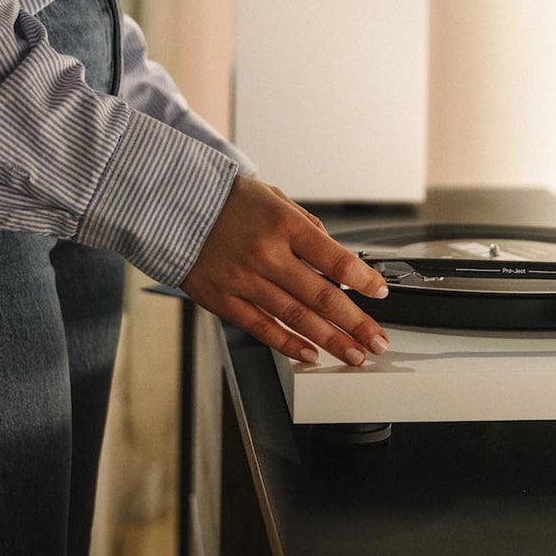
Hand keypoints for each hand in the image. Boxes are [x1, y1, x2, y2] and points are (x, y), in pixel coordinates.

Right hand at [182, 175, 390, 364]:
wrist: (174, 205)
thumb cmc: (230, 201)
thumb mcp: (277, 199)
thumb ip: (308, 229)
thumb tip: (335, 261)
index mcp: (284, 225)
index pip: (335, 259)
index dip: (364, 280)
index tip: (380, 292)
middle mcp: (266, 254)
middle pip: (322, 296)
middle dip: (356, 323)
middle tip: (377, 341)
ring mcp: (244, 279)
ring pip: (296, 317)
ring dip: (330, 341)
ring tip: (353, 355)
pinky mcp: (224, 298)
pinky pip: (262, 327)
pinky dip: (289, 344)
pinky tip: (311, 355)